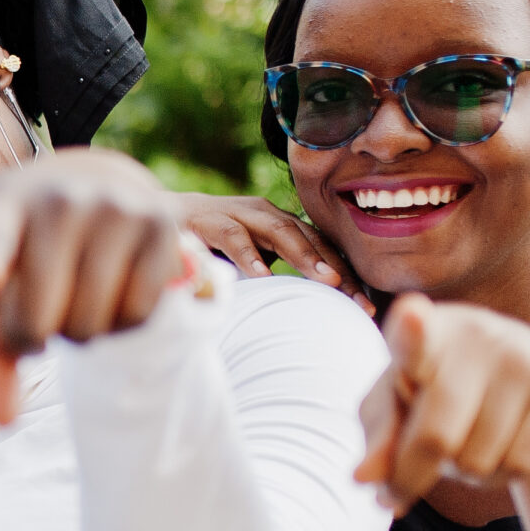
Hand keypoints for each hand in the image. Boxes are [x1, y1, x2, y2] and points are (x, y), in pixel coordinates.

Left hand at [0, 147, 187, 423]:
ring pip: (89, 327)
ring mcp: (114, 206)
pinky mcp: (163, 222)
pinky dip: (121, 323)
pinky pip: (137, 317)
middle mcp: (57, 197)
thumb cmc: (30, 249)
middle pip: (36, 323)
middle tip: (39, 309)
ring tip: (75, 295)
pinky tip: (112, 290)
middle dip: (32, 338)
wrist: (93, 184)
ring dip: (79, 333)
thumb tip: (5, 420)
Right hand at [178, 194, 372, 310]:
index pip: (322, 248)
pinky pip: (233, 236)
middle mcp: (265, 215)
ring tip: (327, 281)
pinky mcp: (207, 220)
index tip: (366, 308)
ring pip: (280, 231)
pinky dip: (249, 256)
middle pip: (310, 239)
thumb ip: (279, 279)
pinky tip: (262, 276)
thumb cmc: (215, 245)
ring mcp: (238, 214)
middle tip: (357, 298)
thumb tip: (312, 316)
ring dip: (305, 256)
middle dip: (336, 268)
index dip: (346, 274)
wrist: (163, 215)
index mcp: (280, 226)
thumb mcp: (254, 260)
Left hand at [355, 293, 529, 514]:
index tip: (411, 317)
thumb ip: (378, 438)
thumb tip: (365, 479)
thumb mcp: (396, 407)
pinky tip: (495, 447)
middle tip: (393, 496)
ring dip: (458, 473)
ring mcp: (525, 356)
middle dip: (409, 478)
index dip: (412, 329)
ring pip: (476, 462)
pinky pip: (517, 466)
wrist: (518, 373)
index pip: (413, 335)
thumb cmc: (434, 389)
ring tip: (461, 441)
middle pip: (437, 437)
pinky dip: (495, 477)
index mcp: (424, 330)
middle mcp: (477, 334)